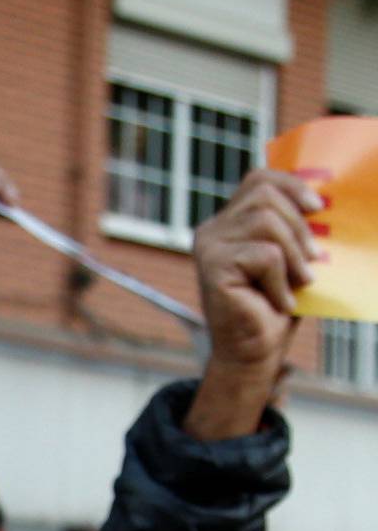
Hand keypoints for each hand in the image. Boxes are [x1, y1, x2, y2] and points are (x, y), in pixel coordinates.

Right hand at [186, 170, 319, 436]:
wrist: (253, 351)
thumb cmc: (273, 305)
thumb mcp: (288, 255)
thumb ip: (291, 224)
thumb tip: (323, 199)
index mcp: (228, 222)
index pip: (259, 179)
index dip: (291, 185)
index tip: (318, 207)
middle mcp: (211, 230)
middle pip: (265, 196)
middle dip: (299, 226)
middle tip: (313, 260)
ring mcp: (207, 248)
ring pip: (266, 222)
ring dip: (294, 254)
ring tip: (299, 281)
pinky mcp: (212, 268)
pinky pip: (264, 255)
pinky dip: (281, 279)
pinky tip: (280, 301)